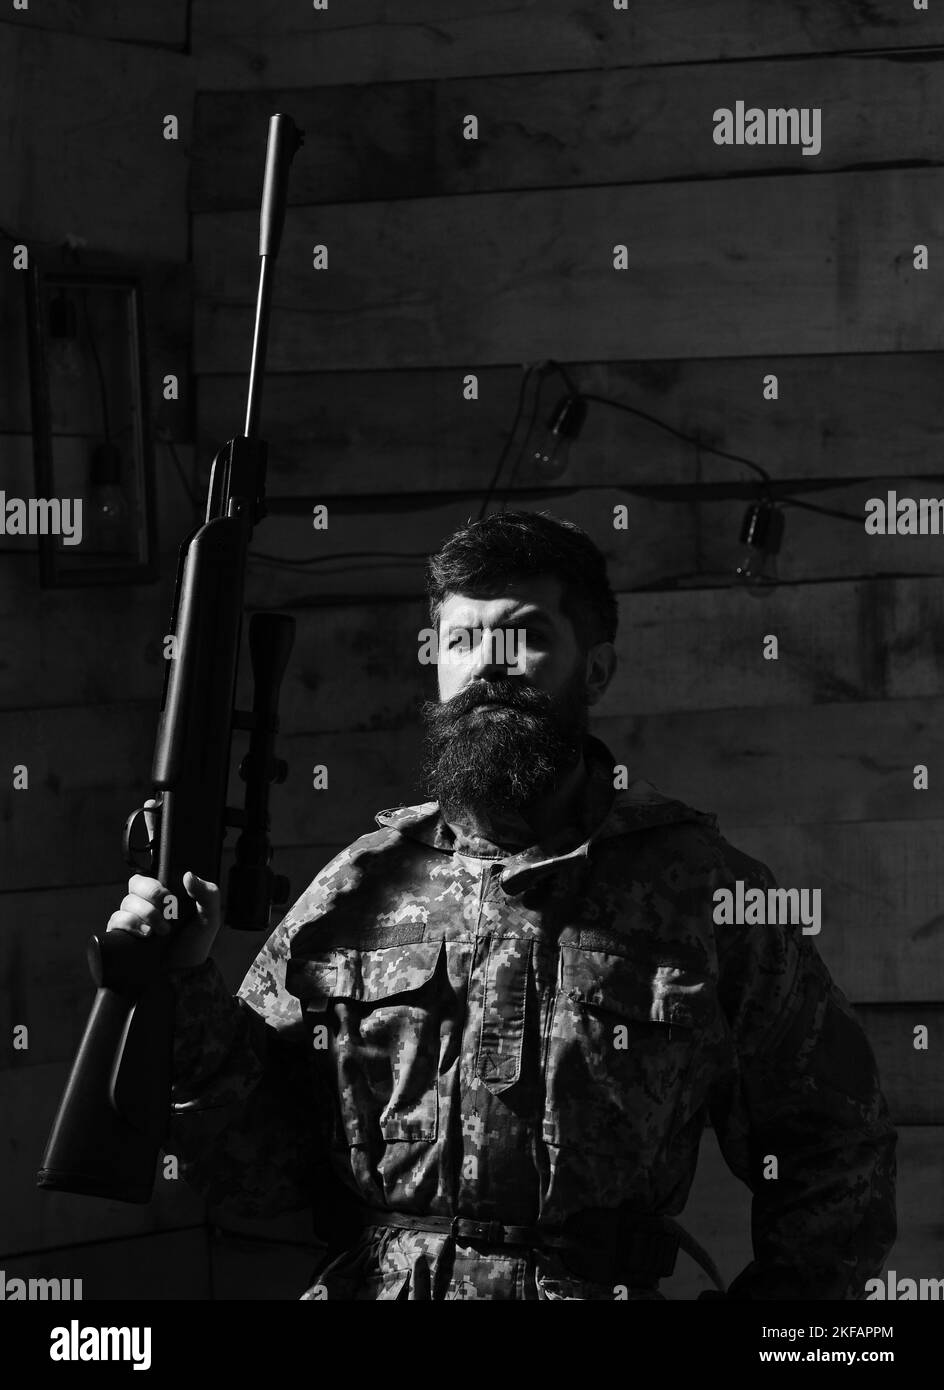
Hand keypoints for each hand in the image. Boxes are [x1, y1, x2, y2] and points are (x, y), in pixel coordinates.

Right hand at [107, 799, 221, 969]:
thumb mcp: (211, 919)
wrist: (181, 978)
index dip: (150, 833)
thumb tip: (189, 876)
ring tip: (161, 930)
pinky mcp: (121, 931)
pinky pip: (117, 918)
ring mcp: (134, 914)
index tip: (149, 806)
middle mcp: (150, 899)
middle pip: (138, 880)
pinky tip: (144, 933)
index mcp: (170, 890)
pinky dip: (131, 923)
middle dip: (153, 893)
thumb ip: (208, 895)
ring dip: (147, 914)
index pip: (156, 861)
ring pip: (128, 899)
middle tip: (168, 908)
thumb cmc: (195, 946)